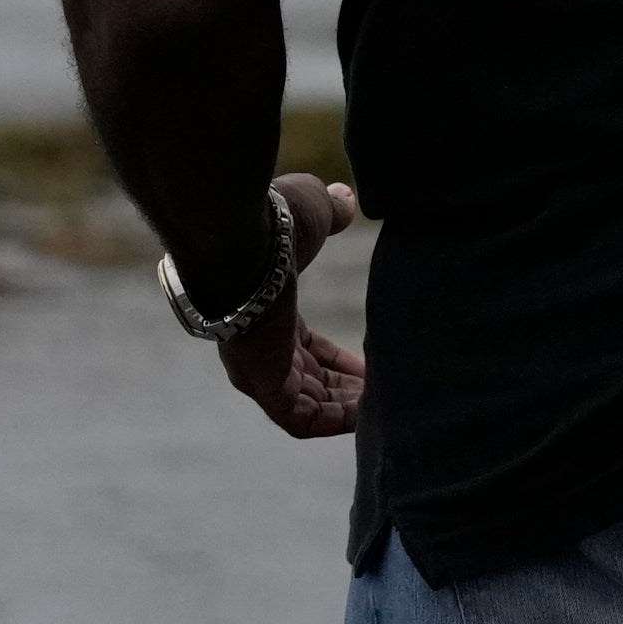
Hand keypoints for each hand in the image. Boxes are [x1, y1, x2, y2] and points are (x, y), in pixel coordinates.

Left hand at [216, 172, 367, 441]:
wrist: (239, 242)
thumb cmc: (272, 227)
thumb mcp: (312, 215)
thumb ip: (331, 213)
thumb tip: (344, 202)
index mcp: (266, 314)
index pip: (302, 350)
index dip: (337, 360)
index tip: (370, 364)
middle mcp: (257, 347)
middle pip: (305, 382)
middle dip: (345, 389)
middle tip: (383, 393)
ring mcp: (256, 368)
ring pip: (303, 405)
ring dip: (342, 409)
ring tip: (380, 407)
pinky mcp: (262, 383)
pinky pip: (297, 418)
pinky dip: (329, 421)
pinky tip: (362, 414)